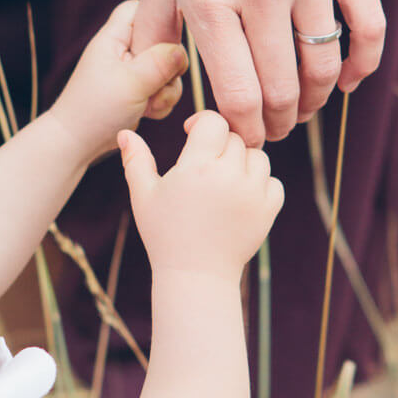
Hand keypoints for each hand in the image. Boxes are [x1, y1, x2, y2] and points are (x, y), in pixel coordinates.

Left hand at [49, 0, 188, 163]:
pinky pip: (163, 90)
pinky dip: (160, 103)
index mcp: (113, 38)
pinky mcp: (137, 92)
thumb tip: (183, 51)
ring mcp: (131, 72)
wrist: (77, 144)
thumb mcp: (131, 83)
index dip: (159, 16)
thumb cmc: (95, 110)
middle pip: (162, 41)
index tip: (171, 37)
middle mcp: (122, 51)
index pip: (139, 7)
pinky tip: (148, 114)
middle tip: (158, 84)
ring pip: (167, 70)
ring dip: (166, 90)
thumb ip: (160, 63)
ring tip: (149, 105)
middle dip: (168, 66)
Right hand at [118, 111, 283, 279]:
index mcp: (198, 167)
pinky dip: (260, 184)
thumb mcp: (144, 196)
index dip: (202, 123)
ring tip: (222, 179)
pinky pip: (273, 182)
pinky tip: (239, 195)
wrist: (196, 275)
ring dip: (242, 162)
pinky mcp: (268, 210)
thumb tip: (125, 132)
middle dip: (218, 145)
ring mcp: (253, 193)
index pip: (214, 122)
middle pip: (234, 138)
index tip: (191, 134)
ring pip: (258, 157)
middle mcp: (229, 176)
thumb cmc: (164, 234)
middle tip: (203, 165)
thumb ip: (135, 160)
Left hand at [131, 0, 385, 146]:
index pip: (236, 95)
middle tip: (274, 131)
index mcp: (210, 0)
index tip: (245, 138)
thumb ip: (155, 25)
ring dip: (315, 101)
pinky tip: (347, 81)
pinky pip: (367, 28)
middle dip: (278, 125)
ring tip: (303, 107)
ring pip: (323, 67)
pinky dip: (361, 66)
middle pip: (281, 91)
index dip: (244, 130)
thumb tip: (150, 77)